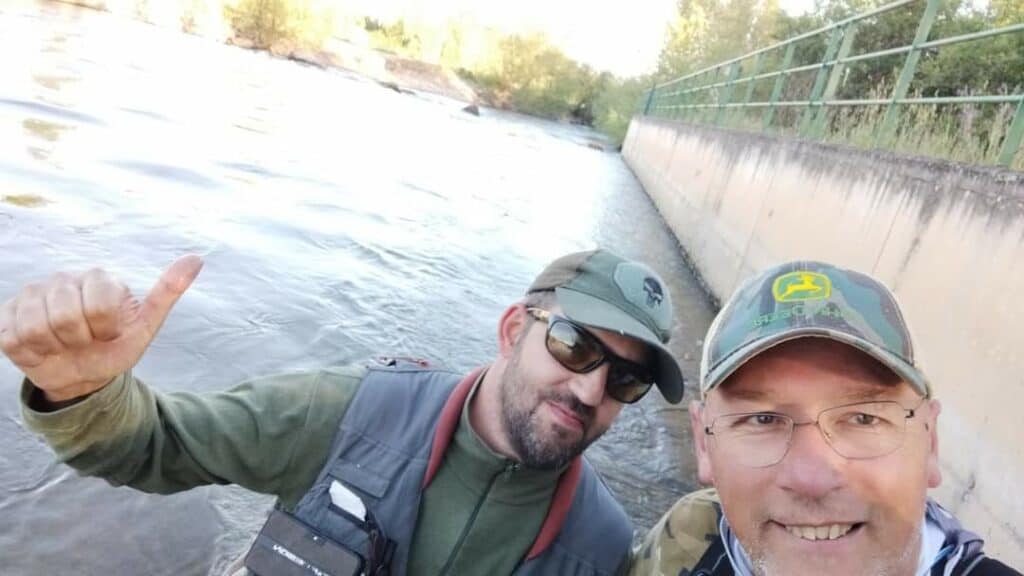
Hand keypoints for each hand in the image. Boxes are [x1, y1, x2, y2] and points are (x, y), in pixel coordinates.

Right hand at [0, 255, 202, 401]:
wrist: (80, 372)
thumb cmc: (114, 347)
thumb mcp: (146, 326)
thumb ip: (167, 292)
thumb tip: (197, 259)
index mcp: (97, 278)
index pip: (98, 306)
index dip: (105, 330)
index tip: (109, 333)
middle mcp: (61, 279)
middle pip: (63, 318)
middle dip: (79, 341)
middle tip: (84, 342)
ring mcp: (29, 295)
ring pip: (34, 329)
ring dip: (54, 349)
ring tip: (64, 345)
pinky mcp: (5, 316)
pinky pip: (11, 340)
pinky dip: (31, 355)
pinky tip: (42, 349)